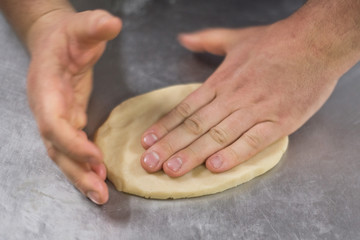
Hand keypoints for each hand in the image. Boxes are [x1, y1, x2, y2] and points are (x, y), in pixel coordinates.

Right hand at [27, 9, 120, 203]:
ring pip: (63, 154)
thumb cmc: (66, 35)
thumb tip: (112, 23)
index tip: (96, 157)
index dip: (72, 143)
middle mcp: (47, 108)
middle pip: (57, 148)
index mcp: (46, 89)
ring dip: (80, 176)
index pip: (54, 123)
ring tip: (100, 194)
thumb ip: (94, 25)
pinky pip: (72, 148)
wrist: (54, 42)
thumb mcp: (81, 26)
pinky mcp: (68, 119)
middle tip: (100, 192)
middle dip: (77, 171)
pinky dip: (83, 164)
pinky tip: (98, 176)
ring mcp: (55, 117)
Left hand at [140, 20, 343, 176]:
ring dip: (193, 154)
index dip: (165, 126)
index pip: (186, 108)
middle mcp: (233, 98)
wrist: (316, 42)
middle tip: (149, 163)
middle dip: (170, 146)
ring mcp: (256, 110)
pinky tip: (216, 166)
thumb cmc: (277, 42)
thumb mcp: (237, 38)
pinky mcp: (279, 122)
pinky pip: (253, 141)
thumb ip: (208, 40)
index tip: (147, 141)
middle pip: (195, 126)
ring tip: (172, 169)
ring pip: (218, 136)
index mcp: (222, 81)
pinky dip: (234, 155)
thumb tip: (185, 38)